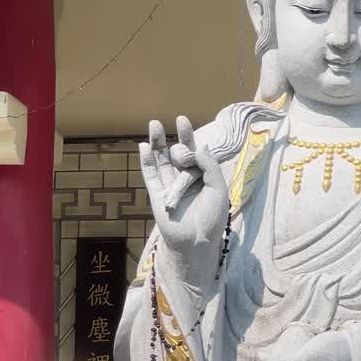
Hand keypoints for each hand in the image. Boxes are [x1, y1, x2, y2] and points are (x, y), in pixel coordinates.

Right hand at [139, 116, 228, 287]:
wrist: (196, 240)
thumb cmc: (212, 217)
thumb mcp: (218, 189)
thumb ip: (210, 167)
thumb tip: (201, 146)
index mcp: (201, 176)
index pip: (193, 152)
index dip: (187, 136)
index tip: (182, 119)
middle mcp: (184, 178)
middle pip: (177, 153)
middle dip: (177, 139)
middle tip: (178, 123)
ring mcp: (169, 185)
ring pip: (161, 160)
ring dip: (157, 142)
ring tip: (153, 124)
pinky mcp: (156, 194)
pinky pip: (150, 175)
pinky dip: (146, 161)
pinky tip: (142, 147)